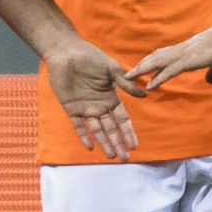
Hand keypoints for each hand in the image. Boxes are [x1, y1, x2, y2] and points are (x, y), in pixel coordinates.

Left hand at [42, 39, 144, 159]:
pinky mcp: (71, 108)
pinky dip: (84, 135)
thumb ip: (125, 83)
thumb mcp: (111, 69)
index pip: (122, 120)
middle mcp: (99, 106)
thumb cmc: (90, 57)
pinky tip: (90, 146)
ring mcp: (85, 108)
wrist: (66, 52)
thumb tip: (145, 94)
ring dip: (104, 143)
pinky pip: (78, 125)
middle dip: (118, 143)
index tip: (134, 145)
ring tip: (111, 156)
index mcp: (111, 98)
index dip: (128, 132)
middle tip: (125, 158)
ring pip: (97, 130)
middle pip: (111, 129)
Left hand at [126, 25, 211, 90]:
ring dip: (142, 71)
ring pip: (157, 63)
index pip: (165, 56)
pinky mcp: (189, 60)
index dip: (152, 63)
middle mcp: (181, 50)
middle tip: (127, 74)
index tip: (142, 70)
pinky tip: (149, 86)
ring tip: (128, 79)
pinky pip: (170, 71)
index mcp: (187, 50)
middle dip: (141, 66)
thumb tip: (210, 81)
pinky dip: (158, 78)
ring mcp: (184, 55)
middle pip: (155, 58)